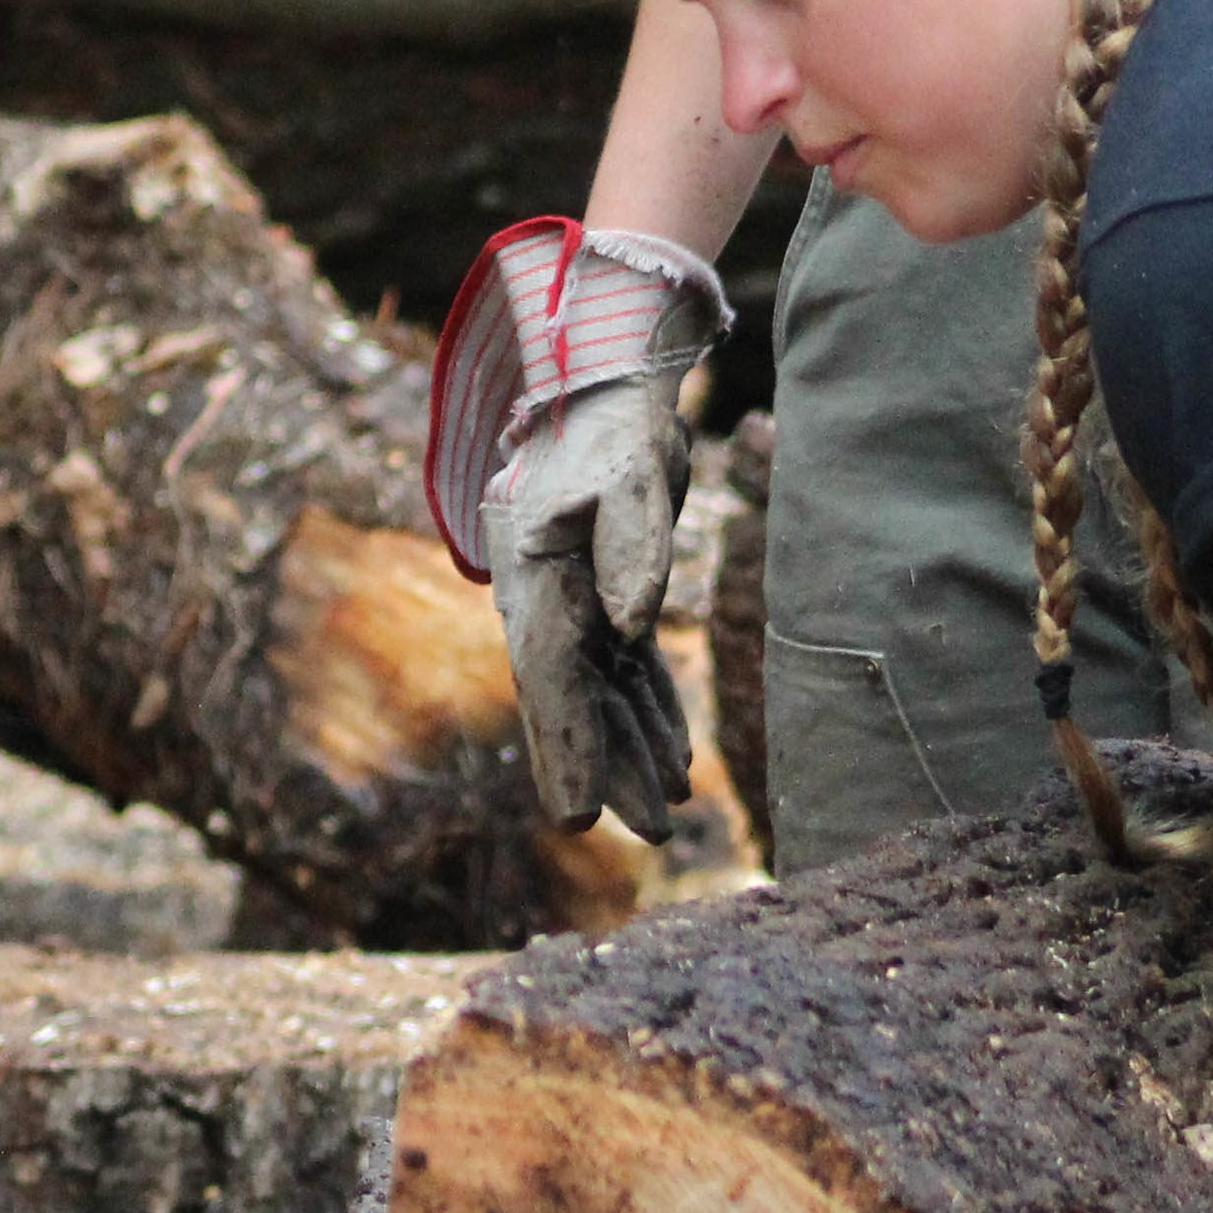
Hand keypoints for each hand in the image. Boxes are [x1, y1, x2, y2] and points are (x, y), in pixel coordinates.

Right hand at [495, 380, 695, 839]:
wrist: (597, 380)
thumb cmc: (612, 422)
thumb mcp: (630, 469)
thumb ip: (634, 545)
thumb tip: (631, 627)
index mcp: (538, 577)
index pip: (551, 678)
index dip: (567, 748)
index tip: (578, 814)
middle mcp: (547, 600)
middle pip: (574, 702)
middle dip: (608, 769)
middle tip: (653, 832)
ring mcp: (573, 602)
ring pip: (602, 695)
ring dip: (633, 752)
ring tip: (670, 814)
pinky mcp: (603, 596)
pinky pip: (625, 670)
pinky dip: (650, 713)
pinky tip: (674, 760)